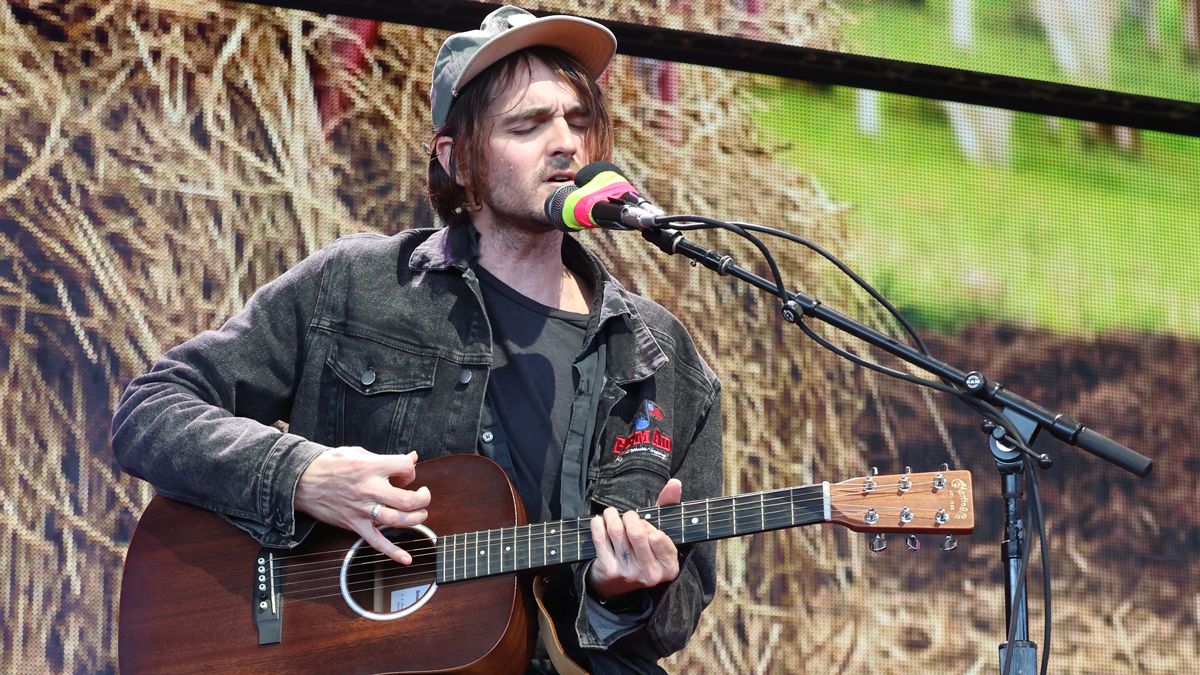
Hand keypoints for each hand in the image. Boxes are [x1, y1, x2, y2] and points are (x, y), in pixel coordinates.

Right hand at [295, 447, 430, 563]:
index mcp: (370, 468)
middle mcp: (368, 490)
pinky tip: (407, 558)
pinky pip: (376, 542)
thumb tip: (413, 457)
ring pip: (397, 520)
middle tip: (422, 495)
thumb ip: (386, 457)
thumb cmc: (329, 465)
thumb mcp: (357, 452)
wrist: (301, 481)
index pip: (405, 468)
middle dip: (422, 498)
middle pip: (407, 499)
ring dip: (416, 519)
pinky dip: (393, 552)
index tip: (406, 474)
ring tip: (419, 513)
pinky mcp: (354, 525)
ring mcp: (362, 510)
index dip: (411, 470)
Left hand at [586, 479, 682, 599]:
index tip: (644, 525)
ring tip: (611, 514)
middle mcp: (650, 574)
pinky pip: (600, 539)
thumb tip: (675, 483)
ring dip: (612, 516)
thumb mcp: (661, 531)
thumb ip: (669, 505)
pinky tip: (599, 521)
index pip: (658, 536)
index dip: (648, 524)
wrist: (619, 583)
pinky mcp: (609, 571)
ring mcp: (629, 573)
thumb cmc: (644, 550)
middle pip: (637, 533)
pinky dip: (598, 524)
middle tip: (628, 516)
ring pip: (617, 532)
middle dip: (630, 517)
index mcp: (669, 566)